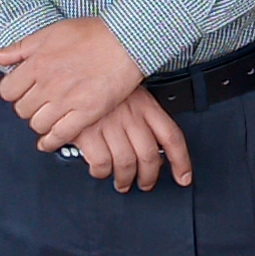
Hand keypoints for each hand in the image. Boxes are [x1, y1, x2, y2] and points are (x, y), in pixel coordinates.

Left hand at [0, 16, 144, 145]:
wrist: (127, 40)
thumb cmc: (93, 34)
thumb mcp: (49, 33)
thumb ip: (18, 48)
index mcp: (36, 64)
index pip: (8, 91)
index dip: (14, 92)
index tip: (22, 91)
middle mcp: (48, 84)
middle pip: (22, 110)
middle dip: (28, 108)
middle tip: (38, 103)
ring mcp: (67, 100)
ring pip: (38, 124)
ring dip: (40, 123)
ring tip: (48, 117)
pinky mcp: (86, 112)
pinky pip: (60, 135)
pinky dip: (51, 142)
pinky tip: (50, 141)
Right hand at [61, 96, 192, 191]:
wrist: (70, 71)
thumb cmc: (100, 84)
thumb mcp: (129, 92)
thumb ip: (143, 117)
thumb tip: (155, 149)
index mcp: (145, 104)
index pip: (172, 137)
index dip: (181, 162)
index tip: (183, 177)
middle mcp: (130, 115)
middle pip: (149, 156)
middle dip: (149, 177)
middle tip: (145, 184)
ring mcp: (109, 124)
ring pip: (126, 164)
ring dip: (125, 180)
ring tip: (122, 183)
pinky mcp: (87, 132)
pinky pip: (101, 164)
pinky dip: (101, 173)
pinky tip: (99, 170)